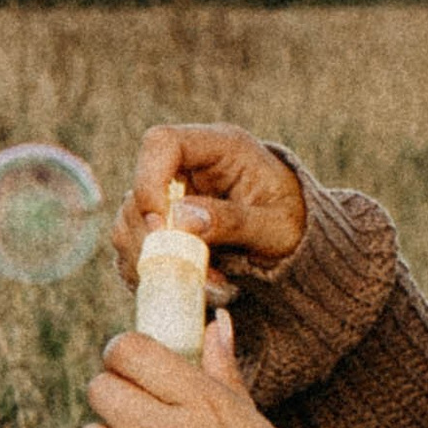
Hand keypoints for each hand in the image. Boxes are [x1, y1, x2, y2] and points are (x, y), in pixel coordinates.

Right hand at [110, 124, 305, 299]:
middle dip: (154, 238)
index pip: (161, 143)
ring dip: (157, 262)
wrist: (298, 238)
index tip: (162, 225)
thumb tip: (183, 220)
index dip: (149, 180)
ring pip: (129, 224)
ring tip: (205, 283)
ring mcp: (168, 196)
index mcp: (219, 148)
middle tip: (185, 270)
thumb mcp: (277, 226)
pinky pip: (135, 248)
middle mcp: (186, 167)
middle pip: (137, 191)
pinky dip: (155, 273)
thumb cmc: (295, 222)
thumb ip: (234, 221)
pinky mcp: (161, 226)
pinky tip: (189, 284)